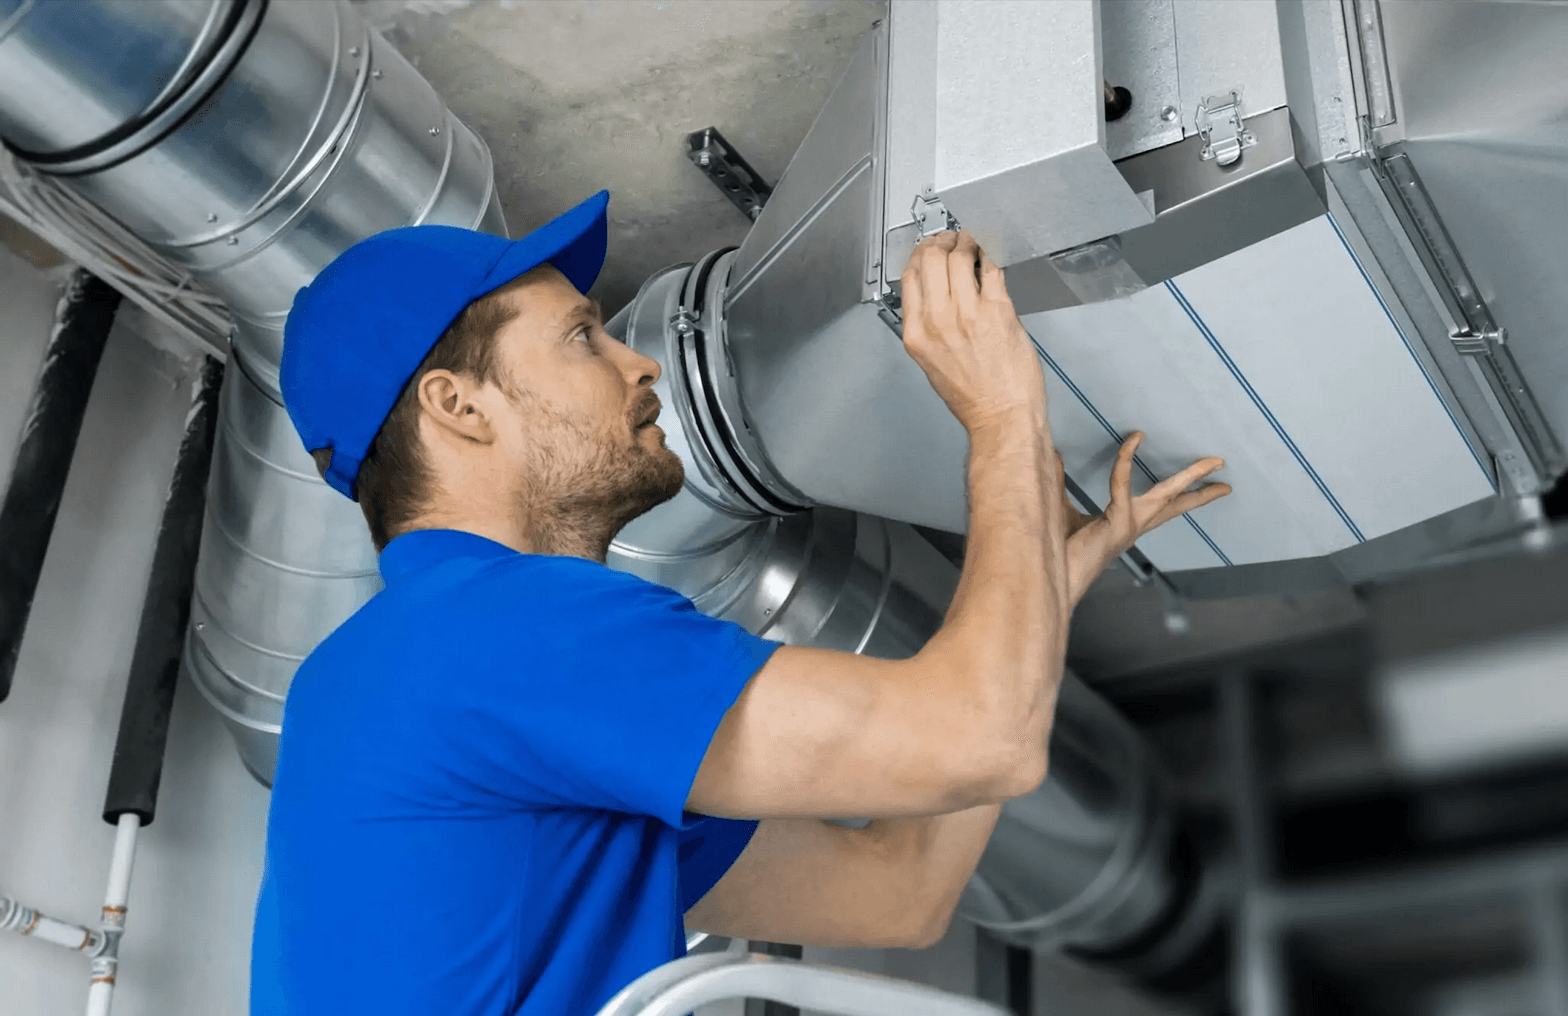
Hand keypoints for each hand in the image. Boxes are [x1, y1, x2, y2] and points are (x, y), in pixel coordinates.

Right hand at [898, 231, 1047, 434]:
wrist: (1002, 417)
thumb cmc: (973, 398)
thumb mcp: (932, 363)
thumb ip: (929, 327)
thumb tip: (936, 296)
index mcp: (917, 334)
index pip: (909, 277)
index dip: (919, 255)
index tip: (928, 249)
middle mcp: (939, 321)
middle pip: (930, 259)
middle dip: (941, 241)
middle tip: (951, 239)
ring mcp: (969, 313)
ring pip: (960, 258)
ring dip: (967, 244)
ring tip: (972, 244)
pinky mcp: (999, 311)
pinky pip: (991, 271)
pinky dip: (990, 259)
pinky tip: (990, 261)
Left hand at [1065, 433, 1229, 603]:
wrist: (1054, 576)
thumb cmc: (1058, 548)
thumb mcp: (1062, 508)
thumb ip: (1060, 482)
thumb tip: (1053, 454)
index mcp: (1128, 524)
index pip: (1161, 506)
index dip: (1177, 489)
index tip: (1188, 472)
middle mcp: (1134, 525)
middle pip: (1176, 503)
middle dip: (1202, 489)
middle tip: (1224, 474)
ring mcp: (1129, 525)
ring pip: (1167, 494)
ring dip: (1190, 476)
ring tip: (1214, 462)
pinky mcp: (1116, 522)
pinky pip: (1122, 484)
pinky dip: (1125, 461)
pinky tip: (1134, 440)